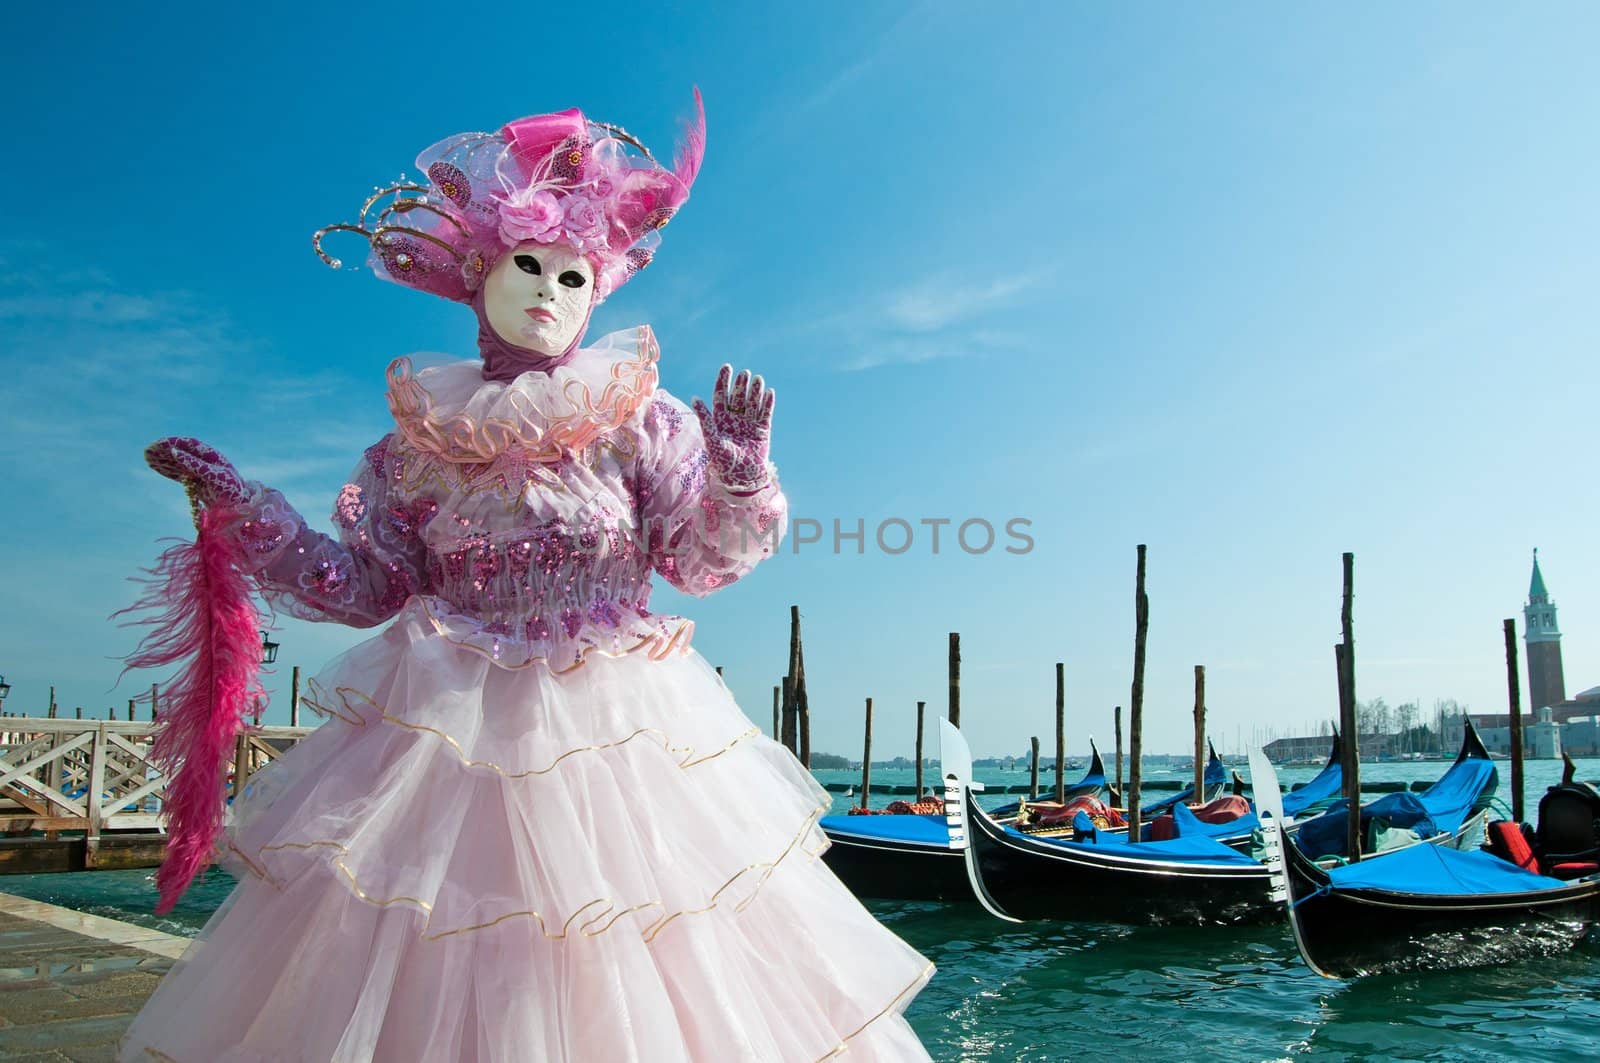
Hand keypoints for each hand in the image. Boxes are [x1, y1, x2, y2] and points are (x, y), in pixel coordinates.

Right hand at [145, 437, 248, 507]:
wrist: (239, 506)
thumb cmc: (230, 490)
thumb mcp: (213, 476)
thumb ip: (195, 464)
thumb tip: (175, 451)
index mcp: (211, 456)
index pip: (189, 444)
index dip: (172, 443)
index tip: (157, 444)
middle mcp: (205, 461)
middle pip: (181, 452)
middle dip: (164, 451)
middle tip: (146, 451)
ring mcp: (200, 471)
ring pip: (178, 463)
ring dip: (163, 460)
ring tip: (147, 459)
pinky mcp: (196, 482)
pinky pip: (179, 473)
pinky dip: (167, 470)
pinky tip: (156, 467)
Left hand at [692, 365, 773, 490]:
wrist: (742, 477)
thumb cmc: (724, 461)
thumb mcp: (712, 438)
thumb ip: (705, 418)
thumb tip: (694, 397)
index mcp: (720, 420)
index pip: (721, 395)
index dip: (723, 381)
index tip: (727, 367)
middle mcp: (734, 419)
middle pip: (737, 397)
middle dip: (741, 384)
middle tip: (744, 373)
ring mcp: (749, 423)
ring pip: (752, 402)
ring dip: (755, 391)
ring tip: (757, 379)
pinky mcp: (763, 429)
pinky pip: (765, 413)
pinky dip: (767, 403)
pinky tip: (769, 392)